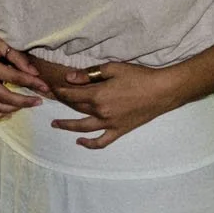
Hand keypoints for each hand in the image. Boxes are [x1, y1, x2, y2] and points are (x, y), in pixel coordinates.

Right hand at [0, 17, 47, 118]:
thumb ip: (16, 58)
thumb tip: (33, 72)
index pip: (15, 79)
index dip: (32, 83)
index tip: (45, 87)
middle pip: (5, 98)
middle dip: (24, 102)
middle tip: (38, 102)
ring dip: (11, 109)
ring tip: (23, 105)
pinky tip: (5, 111)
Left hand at [43, 58, 188, 148]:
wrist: (162, 91)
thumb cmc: (139, 76)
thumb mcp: (113, 69)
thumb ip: (90, 74)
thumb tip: (70, 78)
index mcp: (98, 95)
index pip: (72, 94)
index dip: (61, 90)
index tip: (52, 88)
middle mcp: (100, 112)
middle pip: (75, 108)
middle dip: (62, 103)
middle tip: (52, 100)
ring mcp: (109, 124)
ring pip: (82, 127)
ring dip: (67, 126)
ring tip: (55, 124)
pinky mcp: (119, 131)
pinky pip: (101, 142)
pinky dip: (90, 144)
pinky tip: (80, 141)